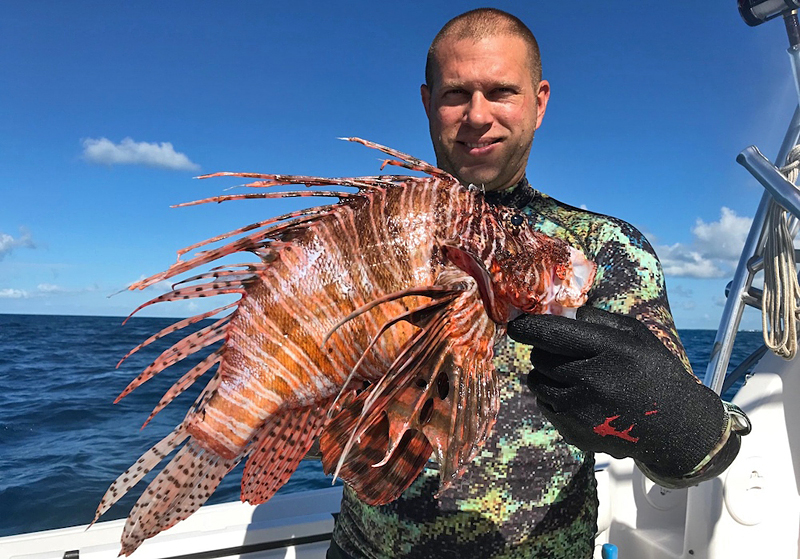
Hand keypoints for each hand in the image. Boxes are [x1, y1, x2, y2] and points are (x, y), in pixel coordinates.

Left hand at [507, 306, 725, 478]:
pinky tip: (580, 398)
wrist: (676, 426)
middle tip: (564, 354)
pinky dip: (553, 398)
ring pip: (537, 382)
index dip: (528, 328)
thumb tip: (561, 314)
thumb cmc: (652, 371)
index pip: (553, 333)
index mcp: (611, 349)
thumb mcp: (636, 335)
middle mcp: (594, 380)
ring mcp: (582, 410)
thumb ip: (598, 320)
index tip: (516, 326)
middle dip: (544, 351)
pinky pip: (544, 405)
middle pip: (540, 357)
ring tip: (574, 376)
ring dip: (546, 375)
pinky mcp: (574, 432)